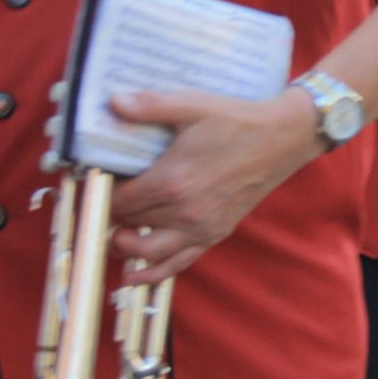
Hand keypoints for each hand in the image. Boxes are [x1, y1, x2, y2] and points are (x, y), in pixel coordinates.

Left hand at [105, 86, 324, 280]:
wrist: (282, 139)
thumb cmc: (237, 121)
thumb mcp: (193, 105)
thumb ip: (150, 106)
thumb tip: (113, 102)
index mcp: (173, 180)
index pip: (120, 201)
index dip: (102, 195)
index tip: (95, 184)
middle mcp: (184, 211)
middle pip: (130, 224)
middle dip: (110, 216)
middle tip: (100, 203)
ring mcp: (201, 227)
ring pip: (148, 252)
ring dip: (125, 248)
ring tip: (113, 238)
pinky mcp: (215, 234)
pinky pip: (178, 263)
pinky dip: (154, 274)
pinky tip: (136, 276)